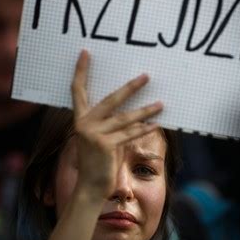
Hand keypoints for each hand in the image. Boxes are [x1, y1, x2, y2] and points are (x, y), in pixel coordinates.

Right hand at [71, 50, 162, 199]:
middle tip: (146, 76)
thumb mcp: (97, 138)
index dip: (81, 71)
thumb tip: (130, 111)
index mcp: (80, 119)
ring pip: (125, 117)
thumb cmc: (97, 161)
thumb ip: (107, 123)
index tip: (85, 52)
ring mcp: (93, 134)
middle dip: (130, 87)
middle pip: (110, 99)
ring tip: (161, 104)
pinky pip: (129, 133)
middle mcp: (84, 123)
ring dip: (145, 111)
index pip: (77, 90)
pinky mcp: (105, 145)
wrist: (90, 187)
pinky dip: (144, 129)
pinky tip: (156, 124)